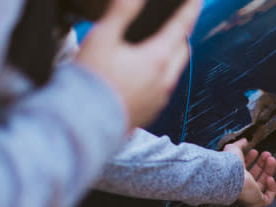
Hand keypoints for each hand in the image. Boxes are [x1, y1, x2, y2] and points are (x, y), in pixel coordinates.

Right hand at [75, 0, 201, 129]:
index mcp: (156, 59)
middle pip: (182, 50)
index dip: (190, 9)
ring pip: (174, 71)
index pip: (181, 27)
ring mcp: (159, 99)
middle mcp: (164, 81)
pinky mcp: (151, 113)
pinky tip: (146, 73)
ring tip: (161, 44)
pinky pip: (163, 89)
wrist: (85, 125)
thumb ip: (122, 12)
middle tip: (178, 21)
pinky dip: (161, 75)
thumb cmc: (91, 81)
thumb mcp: (102, 37)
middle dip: (182, 33)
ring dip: (172, 54)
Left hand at [224, 139, 275, 206]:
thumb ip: (239, 144)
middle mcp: (241, 187)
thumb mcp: (234, 149)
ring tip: (271, 159)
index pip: (244, 169)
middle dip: (262, 163)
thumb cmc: (229, 164)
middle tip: (267, 154)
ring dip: (269, 170)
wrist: (230, 175)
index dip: (251, 160)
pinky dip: (272, 188)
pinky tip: (270, 178)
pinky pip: (268, 198)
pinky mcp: (256, 201)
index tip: (254, 151)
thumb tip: (244, 140)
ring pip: (263, 184)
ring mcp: (248, 195)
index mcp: (234, 176)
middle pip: (255, 176)